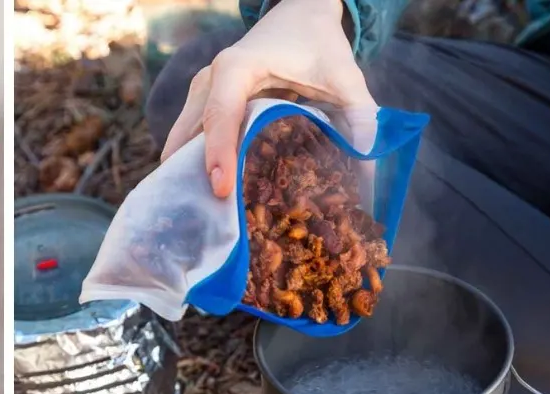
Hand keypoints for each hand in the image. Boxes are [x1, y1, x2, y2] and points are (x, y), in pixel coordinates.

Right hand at [161, 0, 376, 198]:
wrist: (298, 14)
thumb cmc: (318, 43)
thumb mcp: (345, 76)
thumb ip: (360, 117)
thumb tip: (367, 167)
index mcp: (239, 68)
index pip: (221, 115)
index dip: (219, 154)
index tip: (222, 190)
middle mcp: (210, 79)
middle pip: (190, 134)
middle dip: (193, 175)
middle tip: (205, 218)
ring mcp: (200, 92)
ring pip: (182, 140)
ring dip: (188, 174)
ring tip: (202, 213)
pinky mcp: (201, 103)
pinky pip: (189, 139)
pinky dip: (194, 164)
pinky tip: (208, 192)